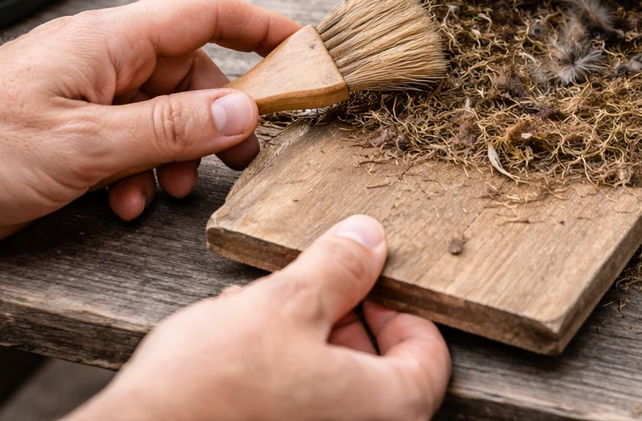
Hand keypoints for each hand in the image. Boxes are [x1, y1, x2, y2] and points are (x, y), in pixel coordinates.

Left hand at [0, 0, 300, 253]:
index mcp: (112, 42)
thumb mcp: (85, 143)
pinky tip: (124, 204)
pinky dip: (140, 176)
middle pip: (193, 75)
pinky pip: (131, 147)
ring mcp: (89, 100)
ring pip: (165, 117)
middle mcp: (106, 64)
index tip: (303, 47)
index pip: (205, 13)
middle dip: (221, 116)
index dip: (260, 25)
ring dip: (178, 155)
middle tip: (243, 155)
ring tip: (171, 189)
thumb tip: (242, 113)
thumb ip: (169, 129)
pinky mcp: (73, 138)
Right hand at [68, 215, 451, 420]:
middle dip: (340, 315)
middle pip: (379, 367)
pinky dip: (278, 369)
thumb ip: (337, 269)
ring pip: (332, 382)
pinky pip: (297, 402)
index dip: (399, 306)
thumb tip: (370, 239)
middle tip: (306, 288)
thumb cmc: (212, 388)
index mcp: (384, 410)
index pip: (429, 355)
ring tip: (258, 309)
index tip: (363, 281)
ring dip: (302, 338)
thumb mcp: (284, 305)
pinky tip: (236, 339)